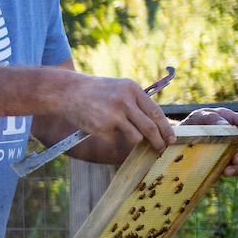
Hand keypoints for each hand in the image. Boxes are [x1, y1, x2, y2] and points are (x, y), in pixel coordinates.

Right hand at [53, 70, 176, 155]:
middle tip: (161, 149)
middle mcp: (125, 101)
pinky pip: (114, 140)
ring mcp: (113, 115)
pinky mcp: (102, 128)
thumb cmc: (95, 91)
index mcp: (132, 89)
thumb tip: (156, 125)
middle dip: (158, 141)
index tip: (171, 139)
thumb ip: (136, 102)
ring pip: (136, 137)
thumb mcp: (118, 88)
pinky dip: (109, 137)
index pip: (156, 112)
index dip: (166, 128)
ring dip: (133, 139)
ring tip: (119, 130)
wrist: (66, 91)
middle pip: (150, 128)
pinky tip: (98, 125)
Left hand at [181, 107, 237, 175]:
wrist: (181, 137)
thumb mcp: (199, 116)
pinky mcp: (228, 160)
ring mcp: (234, 148)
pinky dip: (233, 171)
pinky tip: (224, 173)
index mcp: (233, 120)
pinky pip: (237, 167)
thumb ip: (212, 119)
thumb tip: (225, 126)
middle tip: (235, 159)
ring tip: (227, 171)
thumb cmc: (193, 123)